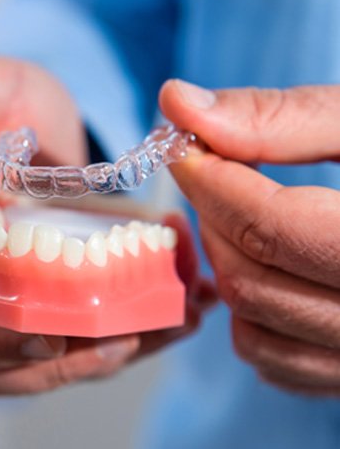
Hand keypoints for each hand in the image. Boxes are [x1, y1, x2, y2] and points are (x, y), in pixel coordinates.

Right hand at [0, 56, 213, 395]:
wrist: (32, 118)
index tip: (42, 338)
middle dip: (57, 365)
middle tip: (123, 339)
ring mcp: (10, 297)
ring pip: (47, 357)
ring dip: (107, 354)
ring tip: (169, 325)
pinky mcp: (52, 294)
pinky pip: (85, 331)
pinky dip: (134, 330)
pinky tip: (186, 310)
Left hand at [160, 79, 339, 395]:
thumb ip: (281, 117)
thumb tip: (176, 101)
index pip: (270, 228)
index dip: (208, 181)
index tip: (182, 148)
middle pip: (250, 278)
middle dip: (215, 216)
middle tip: (220, 174)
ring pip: (252, 324)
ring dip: (226, 261)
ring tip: (244, 214)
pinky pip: (271, 358)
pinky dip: (248, 310)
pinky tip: (268, 263)